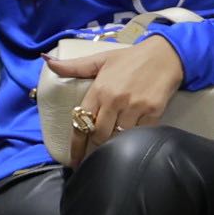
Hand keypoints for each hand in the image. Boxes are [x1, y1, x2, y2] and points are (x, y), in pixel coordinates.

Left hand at [56, 33, 183, 162]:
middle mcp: (115, 100)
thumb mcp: (100, 60)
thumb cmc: (130, 58)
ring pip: (119, 137)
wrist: (165, 54)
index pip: (82, 123)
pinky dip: (135, 138)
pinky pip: (140, 134)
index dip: (76, 145)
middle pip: (99, 135)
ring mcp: (135, 107)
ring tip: (113, 148)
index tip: (74, 160)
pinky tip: (133, 139)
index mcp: (100, 89)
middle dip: (96, 145)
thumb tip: (47, 62)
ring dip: (115, 143)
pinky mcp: (153, 112)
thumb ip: (74, 66)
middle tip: (95, 152)